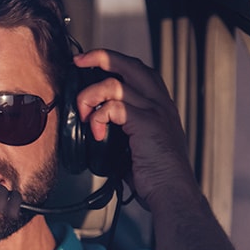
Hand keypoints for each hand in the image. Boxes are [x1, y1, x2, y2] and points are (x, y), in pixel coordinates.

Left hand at [73, 49, 249, 249]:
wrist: (171, 192)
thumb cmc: (153, 174)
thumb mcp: (136, 143)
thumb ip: (121, 126)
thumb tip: (93, 121)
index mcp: (158, 104)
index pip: (137, 69)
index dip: (113, 61)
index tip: (87, 63)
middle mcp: (159, 102)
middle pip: (129, 65)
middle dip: (100, 57)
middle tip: (78, 62)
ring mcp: (154, 112)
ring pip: (115, 85)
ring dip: (90, 96)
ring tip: (84, 115)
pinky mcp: (146, 124)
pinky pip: (114, 107)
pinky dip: (97, 118)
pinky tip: (96, 134)